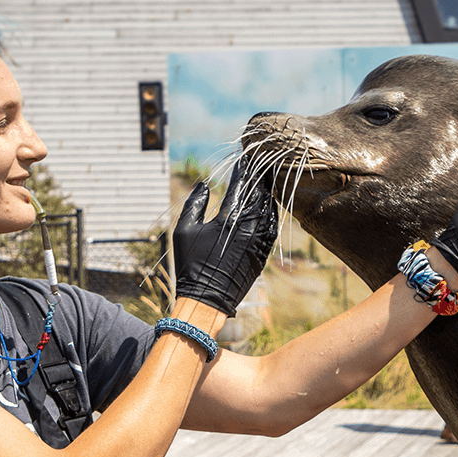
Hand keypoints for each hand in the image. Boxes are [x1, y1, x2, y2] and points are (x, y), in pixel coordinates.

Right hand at [173, 157, 278, 315]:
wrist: (207, 299)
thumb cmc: (191, 264)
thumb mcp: (185, 229)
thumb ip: (195, 203)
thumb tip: (204, 184)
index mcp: (230, 218)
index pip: (242, 184)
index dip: (243, 168)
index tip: (244, 157)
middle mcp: (250, 227)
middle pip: (260, 192)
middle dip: (259, 176)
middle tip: (258, 163)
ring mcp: (260, 240)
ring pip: (270, 207)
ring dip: (267, 191)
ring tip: (264, 179)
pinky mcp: (264, 252)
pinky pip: (272, 224)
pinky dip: (270, 210)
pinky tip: (267, 204)